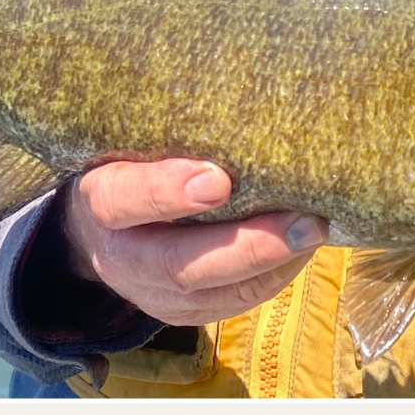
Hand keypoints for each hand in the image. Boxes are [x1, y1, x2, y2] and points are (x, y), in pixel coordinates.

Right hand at [60, 159, 328, 325]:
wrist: (104, 228)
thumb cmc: (132, 164)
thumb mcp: (134, 142)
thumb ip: (172, 133)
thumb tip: (244, 100)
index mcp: (100, 200)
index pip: (121, 200)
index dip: (167, 192)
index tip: (219, 179)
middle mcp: (119, 257)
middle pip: (177, 264)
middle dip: (248, 246)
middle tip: (305, 222)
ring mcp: (149, 294)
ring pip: (212, 293)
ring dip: (271, 266)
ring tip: (315, 233)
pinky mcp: (181, 314)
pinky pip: (229, 304)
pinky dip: (271, 279)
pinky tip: (300, 250)